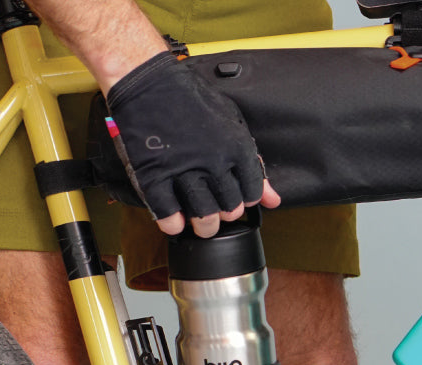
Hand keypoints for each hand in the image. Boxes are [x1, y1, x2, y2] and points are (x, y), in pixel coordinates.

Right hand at [106, 51, 279, 236]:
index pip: (252, 194)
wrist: (148, 82)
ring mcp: (183, 170)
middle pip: (230, 209)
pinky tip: (175, 220)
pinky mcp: (154, 175)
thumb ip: (254, 163)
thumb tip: (273, 199)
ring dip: (204, 226)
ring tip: (199, 220)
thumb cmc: (191, 100)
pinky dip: (174, 224)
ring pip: (204, 217)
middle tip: (216, 207)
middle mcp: (214, 162)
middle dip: (225, 214)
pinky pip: (168, 215)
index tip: (234, 194)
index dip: (244, 199)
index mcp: (237, 149)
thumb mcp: (232, 124)